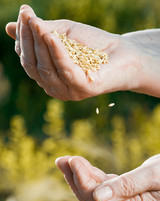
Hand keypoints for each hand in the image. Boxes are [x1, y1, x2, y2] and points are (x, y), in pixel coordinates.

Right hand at [5, 5, 141, 100]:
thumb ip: (40, 33)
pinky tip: (50, 36)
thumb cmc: (93, 44)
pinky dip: (57, 52)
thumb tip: (9, 28)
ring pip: (46, 68)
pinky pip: (65, 70)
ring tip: (36, 22)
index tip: (24, 13)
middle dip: (28, 39)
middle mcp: (55, 87)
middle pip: (33, 65)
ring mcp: (68, 91)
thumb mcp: (63, 35)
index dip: (23, 37)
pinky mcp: (82, 89)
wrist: (124, 54)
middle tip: (27, 15)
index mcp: (48, 76)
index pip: (28, 59)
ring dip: (39, 43)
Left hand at [56, 154, 159, 200]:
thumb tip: (97, 196)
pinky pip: (102, 186)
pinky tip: (81, 165)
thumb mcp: (153, 175)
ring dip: (79, 176)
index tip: (73, 161)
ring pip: (95, 193)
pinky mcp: (124, 193)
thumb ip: (128, 186)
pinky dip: (90, 175)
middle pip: (93, 199)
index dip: (84, 182)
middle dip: (76, 179)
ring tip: (65, 160)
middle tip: (62, 160)